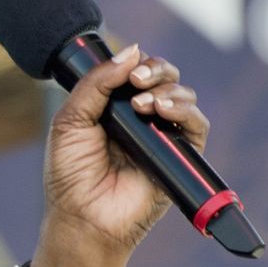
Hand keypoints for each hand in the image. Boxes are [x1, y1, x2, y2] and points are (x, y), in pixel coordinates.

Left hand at [41, 43, 209, 258]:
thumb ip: (96, 84)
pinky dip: (184, 111)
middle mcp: (141, 119)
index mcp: (114, 108)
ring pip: (184, 96)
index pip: (137, 72)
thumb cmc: (70, 175)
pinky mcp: (180, 157)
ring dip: (168, 90)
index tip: (127, 69)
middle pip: (166, 78)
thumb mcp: (70, 120)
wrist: (82, 216)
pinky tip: (162, 111)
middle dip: (157, 70)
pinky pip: (197, 125)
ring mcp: (162, 137)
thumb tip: (131, 50)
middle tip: (138, 80)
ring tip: (143, 105)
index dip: (136, 63)